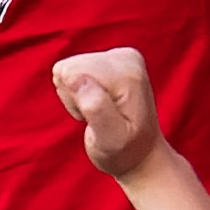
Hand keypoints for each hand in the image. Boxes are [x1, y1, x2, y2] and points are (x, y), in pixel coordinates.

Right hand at [49, 46, 167, 182]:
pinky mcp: (111, 60)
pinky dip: (79, 93)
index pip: (71, 72)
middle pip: (69, 68)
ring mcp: (119, 56)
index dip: (75, 100)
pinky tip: (98, 106)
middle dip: (75, 97)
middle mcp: (126, 57)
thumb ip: (96, 108)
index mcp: (127, 73)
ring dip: (77, 97)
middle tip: (98, 118)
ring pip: (68, 70)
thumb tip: (77, 78)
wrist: (140, 153)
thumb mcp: (110, 139)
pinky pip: (72, 71)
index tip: (97, 117)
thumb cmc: (124, 150)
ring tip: (100, 114)